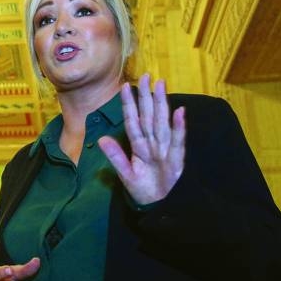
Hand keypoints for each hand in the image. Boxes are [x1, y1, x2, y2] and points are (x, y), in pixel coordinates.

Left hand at [98, 73, 184, 204]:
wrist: (160, 205)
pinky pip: (178, 140)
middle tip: (145, 76)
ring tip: (160, 85)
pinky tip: (180, 112)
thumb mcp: (126, 175)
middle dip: (146, 96)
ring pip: (162, 122)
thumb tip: (101, 140)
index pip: (132, 121)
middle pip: (149, 116)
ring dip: (162, 104)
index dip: (129, 104)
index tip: (124, 86)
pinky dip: (179, 127)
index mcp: (139, 146)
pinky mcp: (177, 158)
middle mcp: (152, 143)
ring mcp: (165, 149)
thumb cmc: (143, 189)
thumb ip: (115, 157)